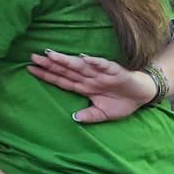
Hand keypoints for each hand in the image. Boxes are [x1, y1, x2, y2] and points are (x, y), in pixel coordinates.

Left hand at [26, 51, 157, 123]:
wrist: (143, 96)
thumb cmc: (122, 103)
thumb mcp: (104, 114)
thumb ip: (89, 115)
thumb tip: (74, 118)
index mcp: (85, 87)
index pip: (62, 80)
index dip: (47, 75)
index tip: (31, 69)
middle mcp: (89, 78)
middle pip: (67, 70)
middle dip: (50, 64)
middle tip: (33, 57)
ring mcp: (101, 74)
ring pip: (80, 66)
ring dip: (66, 60)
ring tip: (51, 55)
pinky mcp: (115, 71)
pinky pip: (104, 65)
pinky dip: (94, 62)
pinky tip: (83, 57)